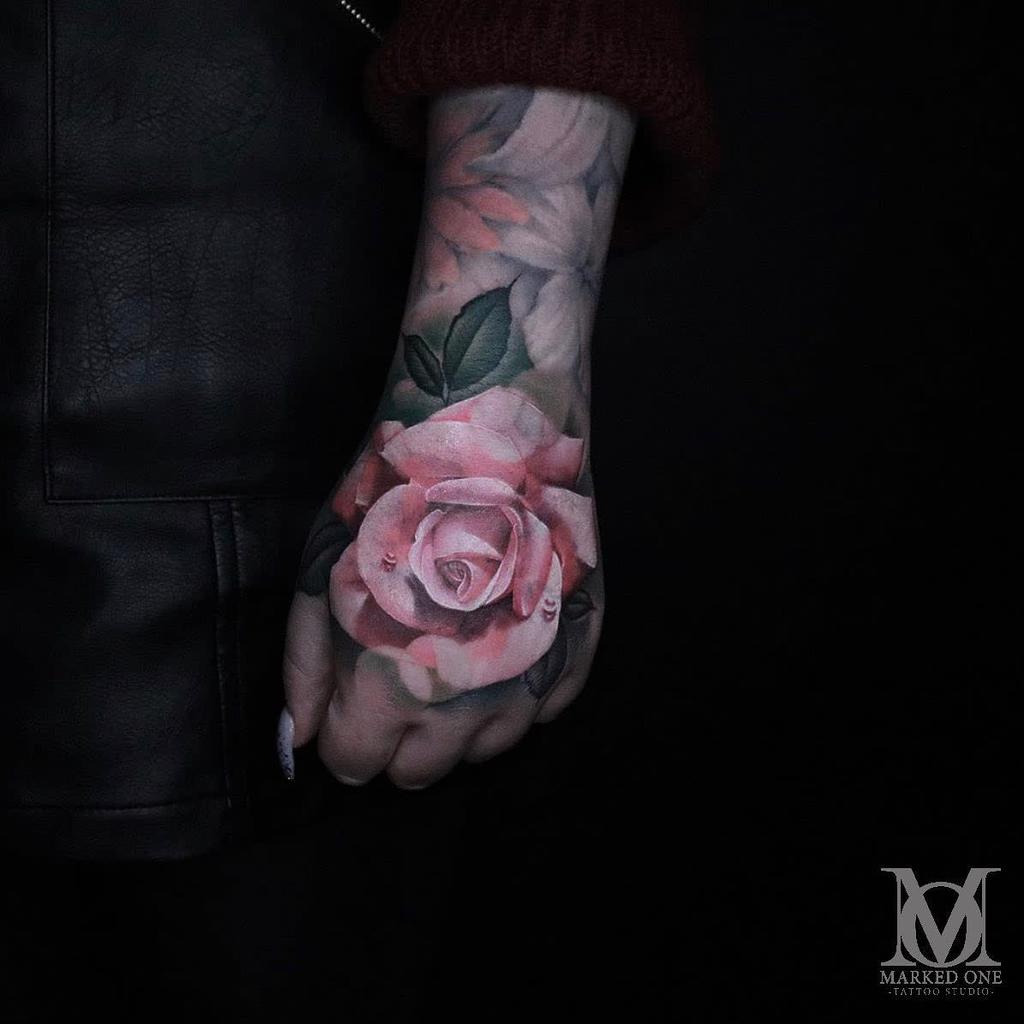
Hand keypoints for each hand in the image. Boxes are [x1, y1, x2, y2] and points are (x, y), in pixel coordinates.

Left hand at [281, 384, 603, 788]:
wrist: (494, 433)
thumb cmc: (398, 496)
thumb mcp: (326, 570)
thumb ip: (307, 665)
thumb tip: (302, 737)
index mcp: (394, 686)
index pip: (359, 764)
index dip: (345, 740)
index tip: (350, 707)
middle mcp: (467, 703)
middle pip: (420, 773)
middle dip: (396, 742)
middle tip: (395, 680)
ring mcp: (530, 680)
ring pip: (484, 752)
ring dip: (457, 726)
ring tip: (447, 662)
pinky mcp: (575, 651)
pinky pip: (542, 713)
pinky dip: (517, 695)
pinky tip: (499, 648)